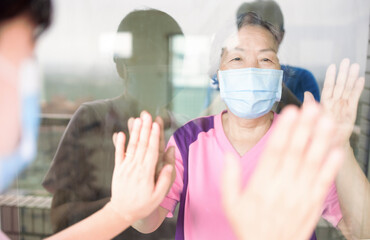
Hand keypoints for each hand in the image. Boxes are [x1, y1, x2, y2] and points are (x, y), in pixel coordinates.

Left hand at [108, 112, 173, 222]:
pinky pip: (119, 154)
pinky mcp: (118, 169)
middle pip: (142, 144)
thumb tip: (168, 164)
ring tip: (138, 119)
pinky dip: (119, 143)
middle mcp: (135, 167)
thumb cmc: (142, 205)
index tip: (156, 124)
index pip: (151, 151)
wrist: (121, 212)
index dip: (154, 136)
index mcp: (146, 173)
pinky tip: (121, 133)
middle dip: (145, 128)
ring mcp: (125, 167)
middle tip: (147, 115)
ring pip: (131, 146)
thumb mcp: (157, 197)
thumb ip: (164, 180)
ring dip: (135, 132)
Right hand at [221, 103, 343, 239]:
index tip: (291, 112)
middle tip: (313, 106)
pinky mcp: (312, 204)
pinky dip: (331, 166)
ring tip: (327, 120)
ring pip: (312, 163)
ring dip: (321, 140)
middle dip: (305, 127)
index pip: (274, 151)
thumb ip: (229, 179)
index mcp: (262, 184)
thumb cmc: (249, 226)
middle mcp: (282, 187)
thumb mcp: (231, 204)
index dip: (284, 130)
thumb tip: (228, 155)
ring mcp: (300, 195)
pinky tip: (336, 150)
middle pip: (296, 152)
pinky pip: (323, 183)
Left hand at [318, 58, 364, 144]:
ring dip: (351, 78)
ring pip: (347, 90)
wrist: (329, 145)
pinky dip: (357, 89)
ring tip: (355, 66)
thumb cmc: (318, 132)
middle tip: (346, 60)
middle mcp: (335, 103)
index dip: (330, 77)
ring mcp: (343, 107)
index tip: (333, 66)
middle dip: (343, 73)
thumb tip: (306, 92)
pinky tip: (360, 80)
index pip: (328, 87)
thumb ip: (310, 104)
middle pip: (339, 85)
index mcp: (325, 103)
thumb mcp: (311, 117)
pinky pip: (354, 99)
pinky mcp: (351, 113)